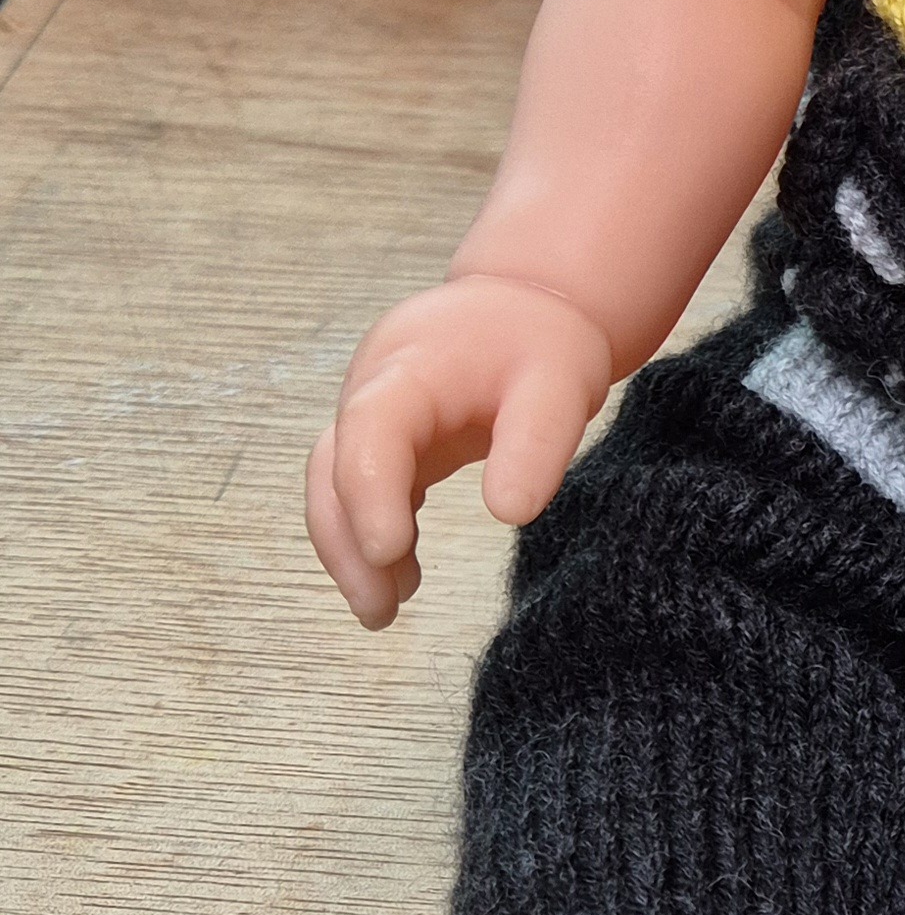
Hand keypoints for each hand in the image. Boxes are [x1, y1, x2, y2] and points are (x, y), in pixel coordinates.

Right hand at [306, 275, 614, 626]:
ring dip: (350, 549)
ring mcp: (373, 415)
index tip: (389, 551)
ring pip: (335, 486)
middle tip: (380, 610)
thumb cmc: (542, 341)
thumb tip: (509, 513)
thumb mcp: (561, 385)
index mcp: (411, 365)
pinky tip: (401, 577)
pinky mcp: (386, 441)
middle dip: (346, 543)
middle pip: (333, 469)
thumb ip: (536, 444)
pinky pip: (361, 491)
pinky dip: (372, 535)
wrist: (528, 304)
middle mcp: (374, 389)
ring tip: (385, 609)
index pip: (371, 428)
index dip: (369, 491)